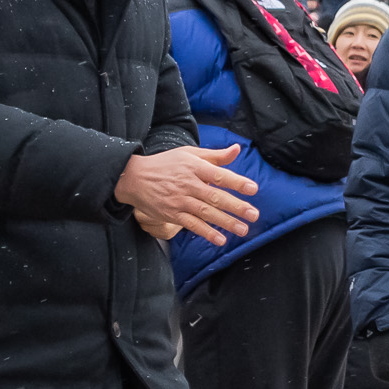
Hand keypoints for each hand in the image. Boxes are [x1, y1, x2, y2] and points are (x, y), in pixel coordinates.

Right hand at [115, 143, 257, 244]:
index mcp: (194, 167)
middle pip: (215, 197)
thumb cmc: (166, 164)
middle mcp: (188, 184)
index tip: (253, 189)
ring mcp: (180, 201)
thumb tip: (237, 149)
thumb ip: (215, 156)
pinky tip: (220, 239)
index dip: (236, 182)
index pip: (219, 175)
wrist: (134, 178)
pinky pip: (192, 225)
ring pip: (206, 213)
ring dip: (226, 222)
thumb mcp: (189, 154)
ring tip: (243, 229)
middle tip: (254, 214)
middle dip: (236, 206)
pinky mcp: (172, 214)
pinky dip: (206, 232)